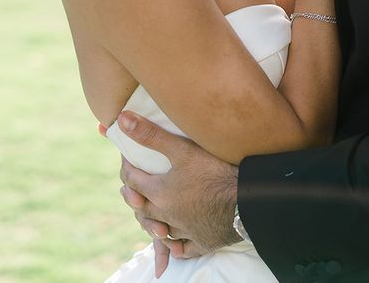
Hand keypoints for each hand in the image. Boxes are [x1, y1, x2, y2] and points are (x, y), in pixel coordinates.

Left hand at [117, 111, 240, 255]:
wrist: (246, 200)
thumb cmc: (214, 173)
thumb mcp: (183, 149)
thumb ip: (152, 136)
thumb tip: (123, 120)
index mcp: (159, 193)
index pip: (133, 180)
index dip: (127, 167)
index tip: (126, 159)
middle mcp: (167, 215)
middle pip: (142, 208)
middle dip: (135, 197)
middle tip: (131, 190)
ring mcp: (185, 230)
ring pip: (161, 230)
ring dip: (152, 223)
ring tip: (150, 217)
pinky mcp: (203, 240)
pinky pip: (184, 248)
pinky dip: (177, 246)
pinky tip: (175, 245)